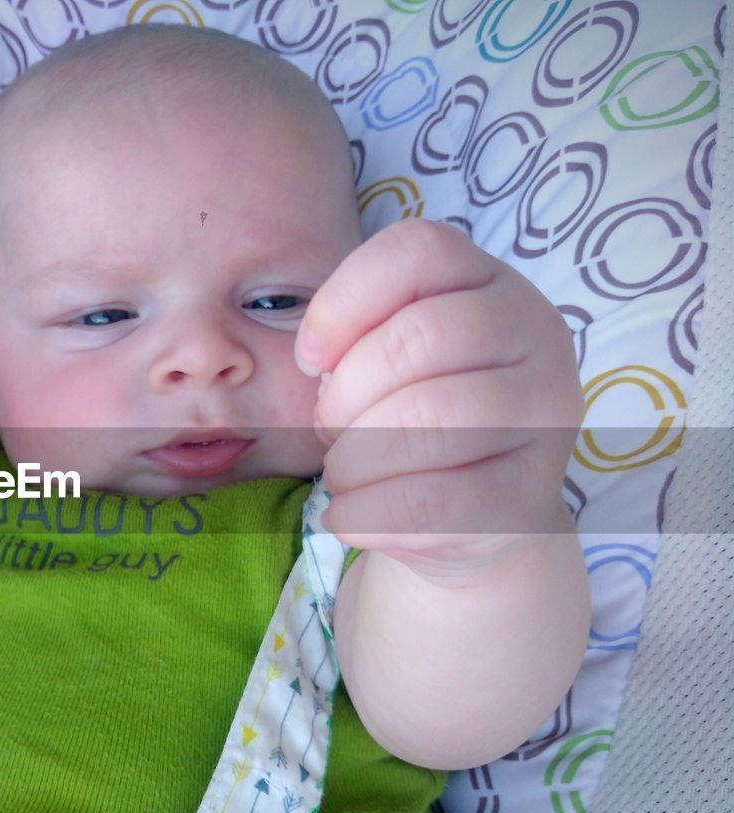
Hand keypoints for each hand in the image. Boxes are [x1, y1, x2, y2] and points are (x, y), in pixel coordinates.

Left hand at [296, 219, 582, 573]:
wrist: (475, 516)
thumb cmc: (412, 420)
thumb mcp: (383, 362)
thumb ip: (353, 342)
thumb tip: (323, 368)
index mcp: (491, 283)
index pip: (416, 250)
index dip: (342, 301)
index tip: (311, 359)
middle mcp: (536, 332)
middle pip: (417, 337)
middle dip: (346, 393)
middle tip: (329, 428)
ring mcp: (547, 414)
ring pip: (429, 418)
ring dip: (354, 457)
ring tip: (342, 474)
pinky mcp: (531, 495)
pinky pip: (431, 500)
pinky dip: (366, 512)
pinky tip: (347, 515)